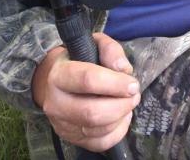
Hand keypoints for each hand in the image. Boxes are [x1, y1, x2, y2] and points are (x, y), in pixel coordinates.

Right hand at [31, 33, 139, 151]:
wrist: (55, 80)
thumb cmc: (80, 59)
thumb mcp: (94, 45)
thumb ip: (111, 50)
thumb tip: (123, 69)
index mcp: (59, 75)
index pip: (88, 81)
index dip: (115, 84)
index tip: (133, 84)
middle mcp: (55, 103)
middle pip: (92, 112)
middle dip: (121, 105)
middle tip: (134, 95)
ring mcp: (61, 124)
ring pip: (97, 130)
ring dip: (121, 117)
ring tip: (129, 103)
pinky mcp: (71, 138)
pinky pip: (99, 143)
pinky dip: (117, 132)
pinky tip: (122, 117)